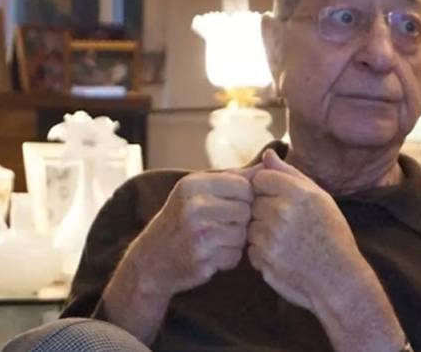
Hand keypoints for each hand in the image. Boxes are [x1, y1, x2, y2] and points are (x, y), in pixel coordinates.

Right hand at [127, 167, 258, 297]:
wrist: (151, 259)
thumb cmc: (180, 219)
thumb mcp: (197, 190)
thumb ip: (234, 176)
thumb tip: (269, 161)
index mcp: (192, 184)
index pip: (243, 186)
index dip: (245, 198)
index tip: (231, 205)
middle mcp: (194, 207)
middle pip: (245, 210)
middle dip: (240, 220)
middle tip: (223, 224)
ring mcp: (197, 235)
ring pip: (243, 234)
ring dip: (235, 240)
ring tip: (216, 239)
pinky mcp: (202, 260)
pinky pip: (235, 256)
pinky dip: (228, 258)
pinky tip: (212, 254)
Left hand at [248, 150, 404, 350]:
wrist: (339, 280)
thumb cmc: (331, 236)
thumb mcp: (320, 199)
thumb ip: (291, 174)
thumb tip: (267, 154)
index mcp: (298, 194)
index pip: (260, 178)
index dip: (268, 188)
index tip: (281, 200)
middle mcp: (282, 213)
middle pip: (253, 201)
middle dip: (265, 210)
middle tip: (287, 224)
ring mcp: (271, 238)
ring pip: (250, 225)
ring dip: (262, 232)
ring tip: (286, 241)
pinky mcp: (263, 260)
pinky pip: (250, 248)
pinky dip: (261, 252)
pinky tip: (282, 255)